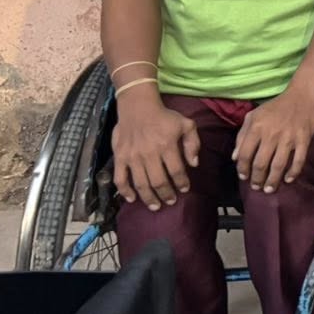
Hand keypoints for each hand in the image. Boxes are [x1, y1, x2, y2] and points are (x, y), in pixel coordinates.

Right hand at [112, 96, 199, 211]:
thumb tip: (194, 164)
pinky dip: (125, 191)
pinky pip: (120, 179)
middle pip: (158, 181)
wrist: (138, 107)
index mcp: (166, 145)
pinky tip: (132, 199)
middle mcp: (149, 153)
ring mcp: (132, 157)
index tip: (185, 189)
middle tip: (171, 201)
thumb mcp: (186, 124)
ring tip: (156, 206)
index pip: (176, 171)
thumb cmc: (164, 117)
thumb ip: (193, 143)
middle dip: (166, 194)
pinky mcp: (120, 157)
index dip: (181, 183)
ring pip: (140, 184)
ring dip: (149, 198)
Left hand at [233, 84, 313, 194]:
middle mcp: (271, 134)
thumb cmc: (277, 106)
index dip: (243, 169)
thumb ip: (242, 135)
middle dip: (257, 179)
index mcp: (257, 128)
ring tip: (269, 189)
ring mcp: (289, 138)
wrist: (303, 95)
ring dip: (272, 180)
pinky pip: (298, 160)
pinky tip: (289, 180)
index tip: (243, 177)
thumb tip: (235, 157)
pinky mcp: (304, 139)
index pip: (245, 154)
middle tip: (257, 187)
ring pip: (278, 165)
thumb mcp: (254, 116)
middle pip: (261, 163)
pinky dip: (293, 172)